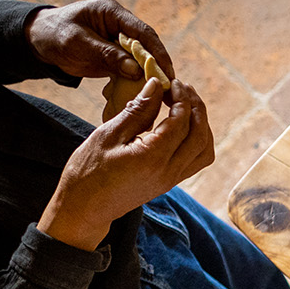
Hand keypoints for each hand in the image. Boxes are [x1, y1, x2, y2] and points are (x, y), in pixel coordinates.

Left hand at [26, 0, 173, 82]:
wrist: (39, 41)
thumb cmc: (55, 35)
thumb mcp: (78, 43)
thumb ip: (107, 55)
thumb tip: (137, 71)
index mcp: (112, 13)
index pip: (143, 31)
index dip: (157, 51)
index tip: (167, 71)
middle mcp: (121, 25)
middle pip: (148, 46)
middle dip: (159, 66)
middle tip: (171, 87)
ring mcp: (120, 40)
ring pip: (143, 58)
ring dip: (152, 75)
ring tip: (165, 94)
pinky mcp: (117, 55)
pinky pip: (133, 68)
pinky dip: (139, 80)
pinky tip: (147, 94)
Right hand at [37, 78, 214, 249]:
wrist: (84, 207)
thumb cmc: (88, 170)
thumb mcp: (108, 135)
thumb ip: (136, 111)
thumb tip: (156, 86)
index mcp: (153, 158)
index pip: (182, 122)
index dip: (181, 98)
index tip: (171, 81)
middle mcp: (169, 171)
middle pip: (201, 135)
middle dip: (196, 107)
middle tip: (182, 88)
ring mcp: (173, 179)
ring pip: (205, 150)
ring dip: (202, 125)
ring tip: (185, 104)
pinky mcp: (170, 182)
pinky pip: (196, 160)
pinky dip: (197, 139)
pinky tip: (181, 124)